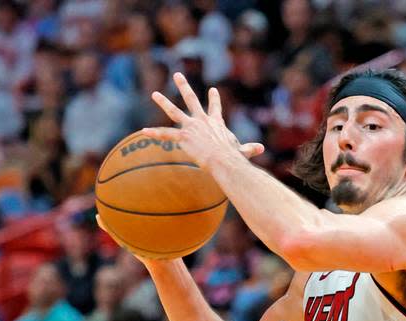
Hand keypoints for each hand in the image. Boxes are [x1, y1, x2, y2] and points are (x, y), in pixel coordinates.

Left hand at [142, 72, 264, 169]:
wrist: (223, 159)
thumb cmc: (233, 157)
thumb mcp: (242, 151)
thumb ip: (249, 149)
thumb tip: (261, 149)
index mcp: (216, 123)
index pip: (215, 108)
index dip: (214, 99)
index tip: (212, 90)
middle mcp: (202, 120)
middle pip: (191, 99)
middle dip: (183, 86)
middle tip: (177, 75)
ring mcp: (191, 127)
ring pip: (174, 111)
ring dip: (163, 102)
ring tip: (154, 94)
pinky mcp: (183, 137)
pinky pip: (166, 134)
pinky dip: (154, 133)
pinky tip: (143, 131)